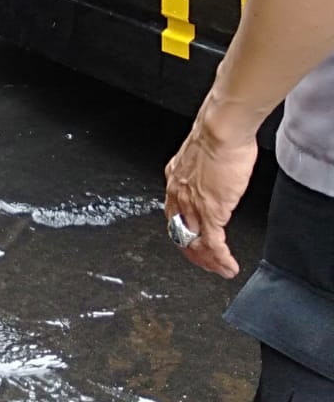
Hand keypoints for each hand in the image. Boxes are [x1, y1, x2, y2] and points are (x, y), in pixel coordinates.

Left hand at [163, 112, 256, 278]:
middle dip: (192, 252)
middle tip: (204, 263)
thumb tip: (215, 172)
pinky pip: (213, 244)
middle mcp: (179, 195)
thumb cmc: (218, 136)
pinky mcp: (211, 212)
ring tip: (219, 269)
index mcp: (176, 180)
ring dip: (208, 260)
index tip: (192, 240)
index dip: (183, 230)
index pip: (174, 214)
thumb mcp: (204, 156)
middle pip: (180, 233)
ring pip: (195, 242)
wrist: (220, 132)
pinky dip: (220, 259)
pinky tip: (227, 266)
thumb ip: (205, 170)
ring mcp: (193, 205)